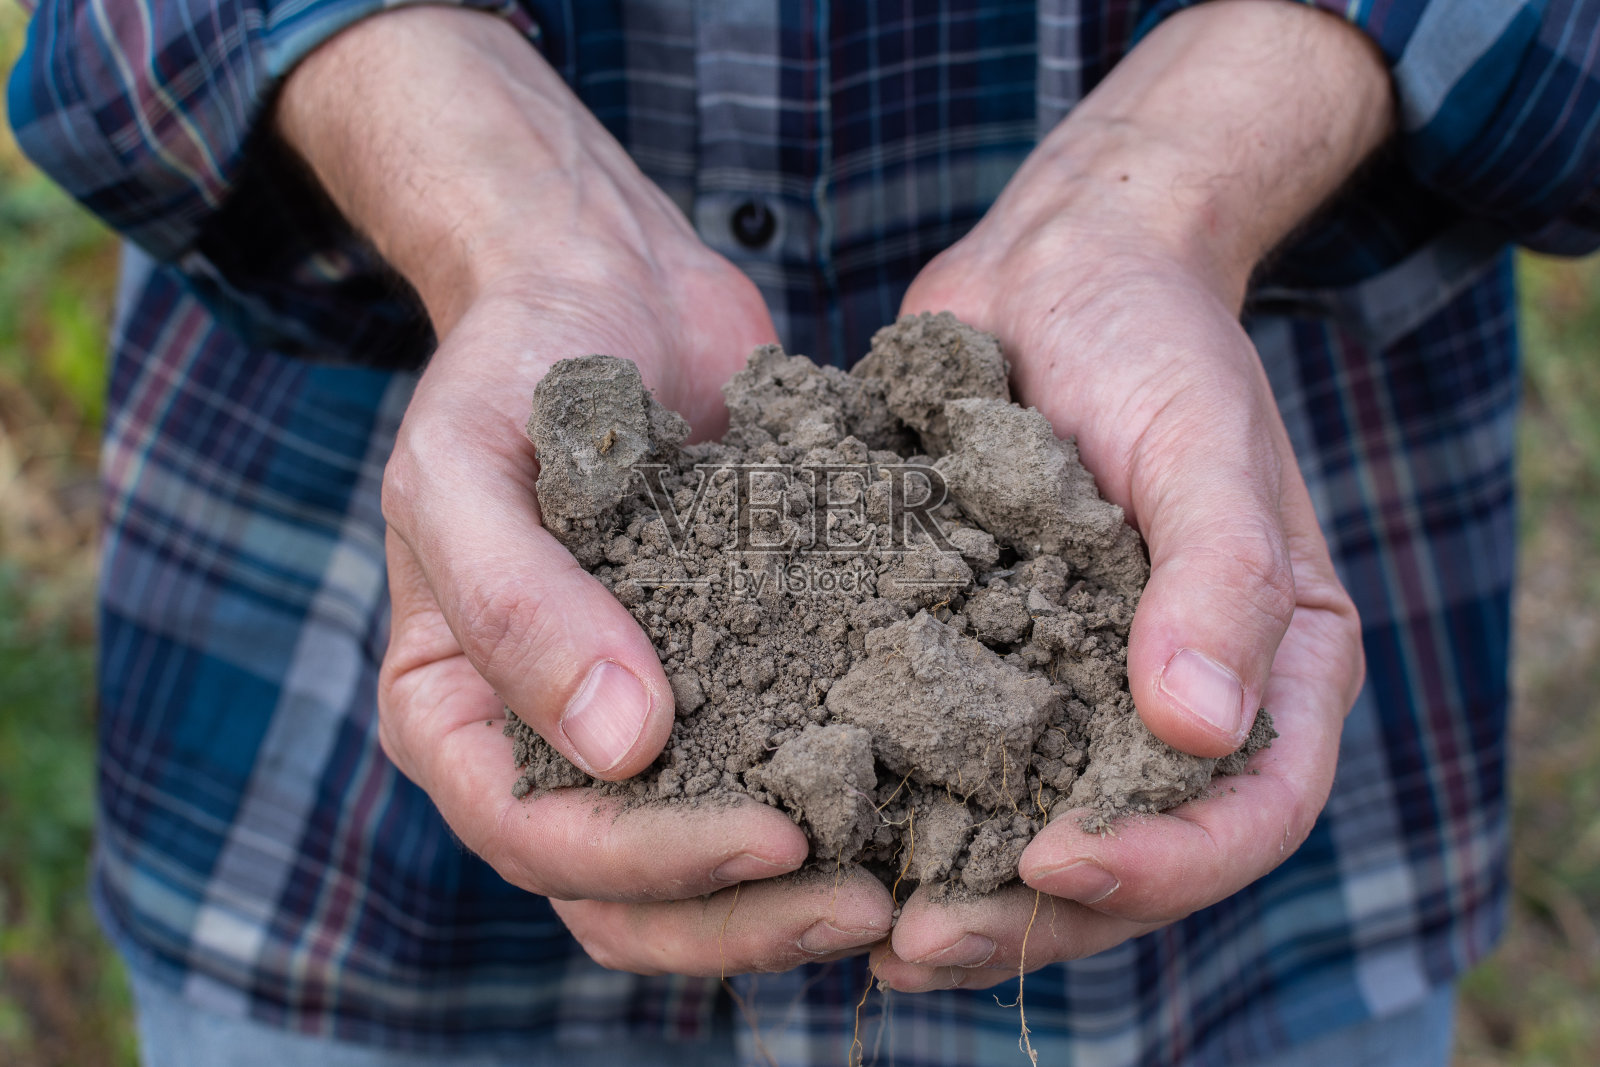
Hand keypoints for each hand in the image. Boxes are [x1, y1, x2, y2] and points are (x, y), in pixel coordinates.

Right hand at [278, 6, 893, 975]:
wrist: (606, 281)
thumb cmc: (512, 361)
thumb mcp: (469, 465)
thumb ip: (517, 604)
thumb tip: (622, 747)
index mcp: (458, 715)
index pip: (539, 838)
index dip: (651, 862)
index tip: (775, 836)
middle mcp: (547, 739)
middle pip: (630, 894)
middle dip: (742, 915)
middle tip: (870, 904)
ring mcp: (642, 718)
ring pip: (709, 862)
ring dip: (798, 892)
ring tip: (910, 881)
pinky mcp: (731, 675)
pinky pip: (777, 765)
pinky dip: (844, 800)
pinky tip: (934, 791)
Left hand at [866, 0, 1387, 990]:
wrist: (1059, 268)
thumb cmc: (1155, 339)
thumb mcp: (1202, 445)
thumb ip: (1223, 579)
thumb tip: (1197, 726)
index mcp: (1269, 670)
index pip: (1247, 814)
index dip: (1166, 866)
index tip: (1059, 865)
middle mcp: (1173, 702)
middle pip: (1127, 854)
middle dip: (1032, 915)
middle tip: (919, 944)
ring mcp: (1073, 688)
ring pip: (1027, 827)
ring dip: (952, 888)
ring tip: (857, 925)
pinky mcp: (981, 657)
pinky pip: (950, 756)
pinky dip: (896, 803)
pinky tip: (812, 827)